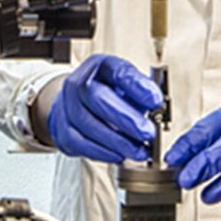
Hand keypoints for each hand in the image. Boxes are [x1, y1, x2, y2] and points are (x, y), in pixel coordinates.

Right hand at [47, 54, 162, 163]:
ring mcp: (66, 105)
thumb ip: (142, 95)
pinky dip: (102, 152)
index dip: (138, 86)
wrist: (77, 102)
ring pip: (88, 124)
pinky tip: (119, 155)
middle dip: (126, 118)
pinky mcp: (62, 129)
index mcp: (101, 66)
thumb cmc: (109, 93)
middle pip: (97, 97)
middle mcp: (79, 82)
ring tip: (139, 150)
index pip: (118, 72)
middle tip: (148, 133)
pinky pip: (80, 143)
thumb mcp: (127, 85)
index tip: (156, 101)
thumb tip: (158, 112)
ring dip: (117, 141)